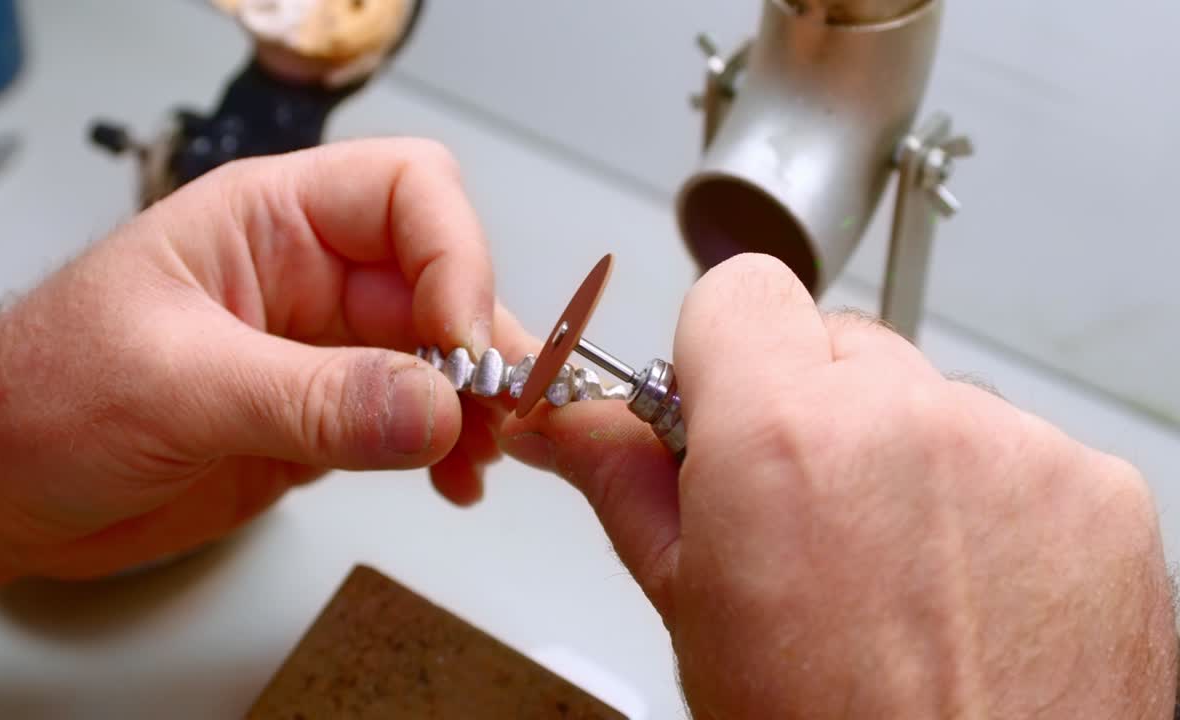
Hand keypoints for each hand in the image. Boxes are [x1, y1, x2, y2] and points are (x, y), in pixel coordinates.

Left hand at [0, 139, 505, 634]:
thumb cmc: (37, 397)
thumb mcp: (174, 385)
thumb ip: (310, 397)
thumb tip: (432, 407)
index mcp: (268, 221)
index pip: (407, 194)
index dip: (454, 256)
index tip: (459, 342)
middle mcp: (308, 277)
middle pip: (441, 279)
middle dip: (480, 343)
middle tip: (498, 413)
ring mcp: (319, 352)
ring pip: (438, 357)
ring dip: (476, 404)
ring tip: (481, 456)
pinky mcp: (320, 421)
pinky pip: (412, 422)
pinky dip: (447, 449)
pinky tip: (452, 480)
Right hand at [501, 255, 1176, 717]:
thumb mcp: (694, 614)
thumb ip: (626, 485)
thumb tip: (566, 426)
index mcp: (783, 439)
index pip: (738, 291)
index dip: (719, 353)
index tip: (722, 409)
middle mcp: (907, 419)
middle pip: (836, 344)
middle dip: (809, 413)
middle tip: (805, 519)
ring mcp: (1018, 449)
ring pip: (926, 399)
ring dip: (900, 459)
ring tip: (894, 573)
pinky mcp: (1100, 488)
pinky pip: (1017, 450)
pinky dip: (988, 500)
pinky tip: (965, 586)